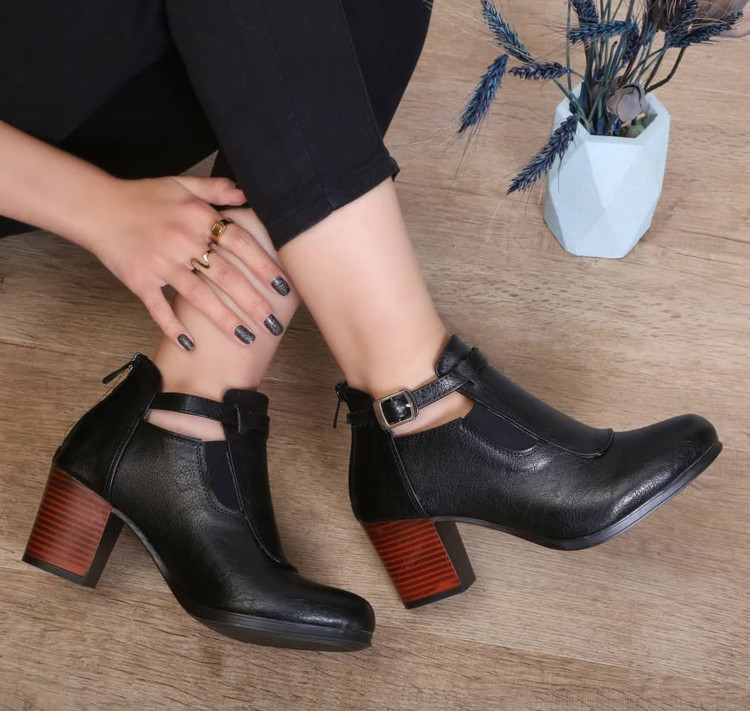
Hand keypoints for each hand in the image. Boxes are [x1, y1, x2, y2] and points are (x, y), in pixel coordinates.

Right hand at [79, 175, 291, 348]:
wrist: (97, 206)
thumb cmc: (144, 197)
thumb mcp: (183, 184)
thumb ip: (217, 189)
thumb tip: (248, 193)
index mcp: (198, 218)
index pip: (240, 244)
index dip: (263, 266)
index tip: (283, 287)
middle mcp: (182, 241)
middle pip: (225, 276)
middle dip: (252, 301)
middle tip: (273, 323)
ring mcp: (160, 263)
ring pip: (198, 296)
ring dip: (223, 319)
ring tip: (246, 338)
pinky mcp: (139, 280)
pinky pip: (158, 307)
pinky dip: (172, 326)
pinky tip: (191, 344)